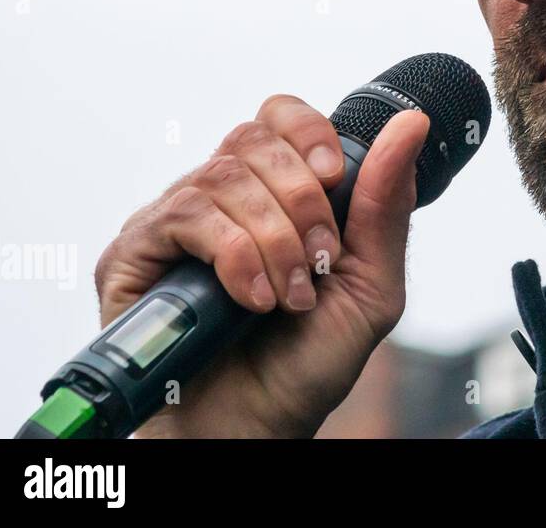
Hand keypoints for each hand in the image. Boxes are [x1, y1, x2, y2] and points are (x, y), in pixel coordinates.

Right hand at [94, 95, 429, 436]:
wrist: (257, 427)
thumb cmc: (307, 361)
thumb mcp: (370, 282)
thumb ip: (385, 203)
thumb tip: (411, 123)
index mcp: (274, 193)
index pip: (279, 118)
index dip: (308, 133)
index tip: (335, 177)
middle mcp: (220, 198)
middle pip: (254, 138)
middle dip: (302, 199)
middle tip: (319, 261)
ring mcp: (173, 222)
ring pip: (224, 176)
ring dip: (273, 240)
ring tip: (288, 297)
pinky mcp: (133, 254)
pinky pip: (184, 214)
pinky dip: (234, 255)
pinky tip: (251, 300)